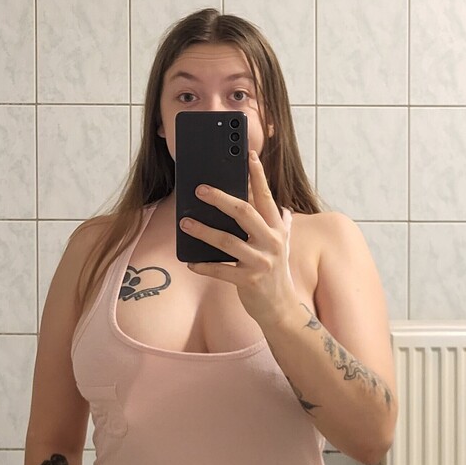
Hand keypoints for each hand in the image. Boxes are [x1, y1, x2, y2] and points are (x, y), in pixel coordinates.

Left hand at [181, 150, 299, 329]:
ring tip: (184, 223)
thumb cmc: (274, 271)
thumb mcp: (279, 243)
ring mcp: (261, 262)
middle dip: (220, 198)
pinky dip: (204, 266)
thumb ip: (275, 222)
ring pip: (227, 241)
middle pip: (244, 212)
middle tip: (200, 189)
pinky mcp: (249, 282)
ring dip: (203, 230)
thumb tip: (273, 202)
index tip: (248, 156)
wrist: (281, 308)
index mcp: (277, 229)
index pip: (266, 197)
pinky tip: (190, 262)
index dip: (257, 175)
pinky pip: (221, 271)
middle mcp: (272, 242)